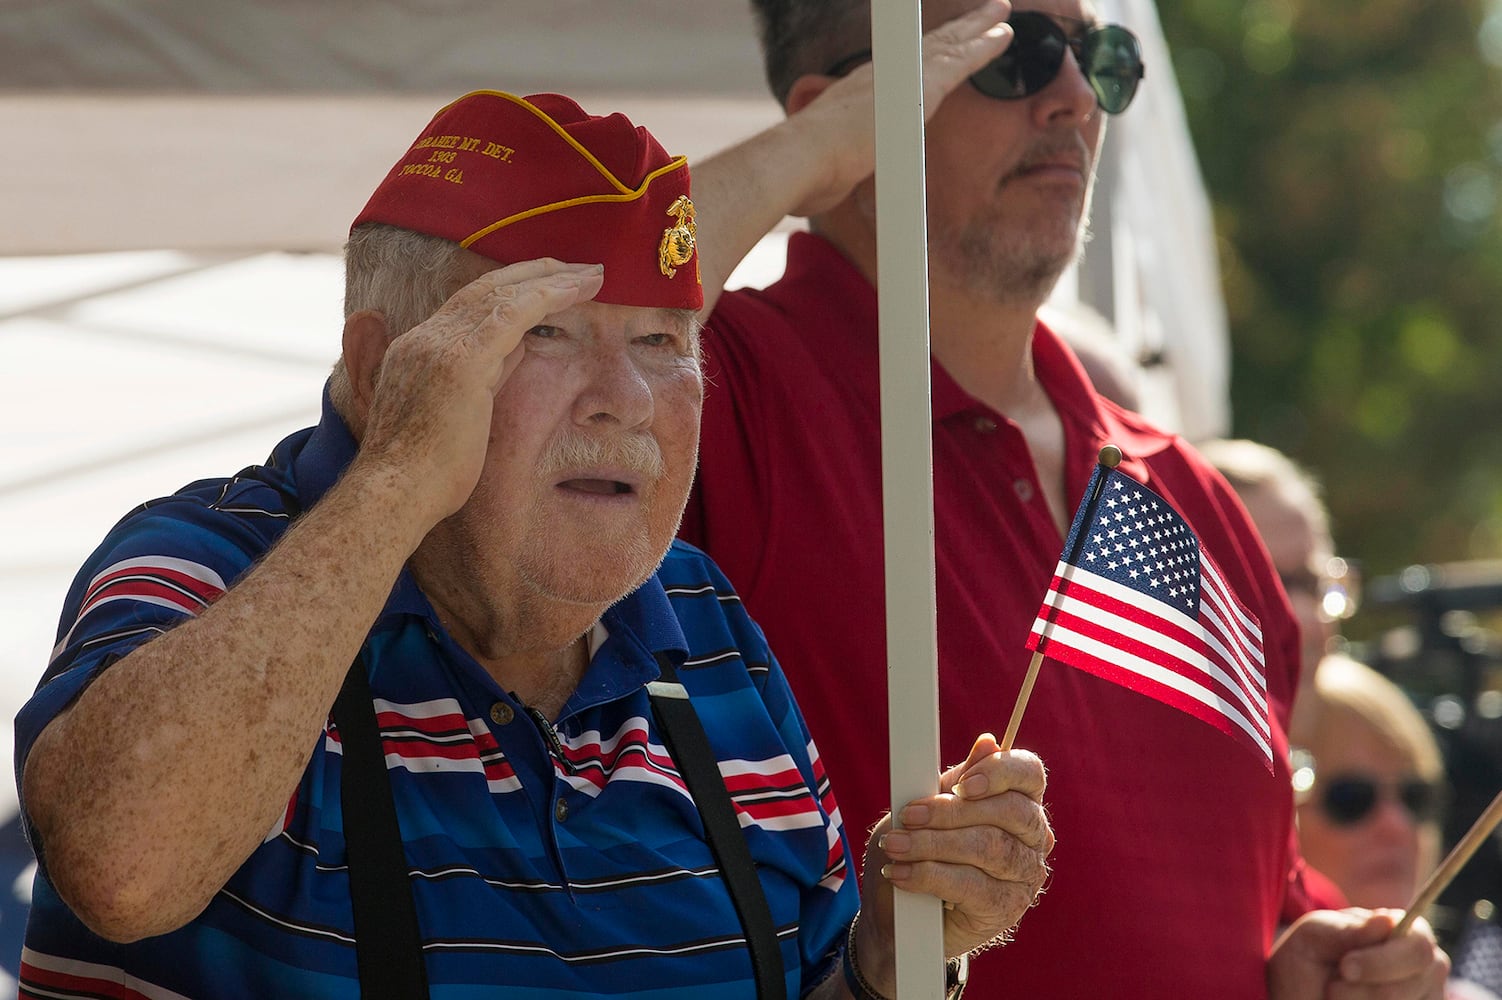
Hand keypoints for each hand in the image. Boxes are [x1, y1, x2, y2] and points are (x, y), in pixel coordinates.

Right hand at [354, 258, 604, 524]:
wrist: (395, 494)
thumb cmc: (426, 477)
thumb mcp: (461, 418)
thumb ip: (487, 377)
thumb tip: (521, 348)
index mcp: (418, 352)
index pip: (469, 308)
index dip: (510, 292)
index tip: (546, 287)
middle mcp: (425, 339)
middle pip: (484, 290)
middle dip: (532, 274)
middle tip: (574, 267)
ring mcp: (440, 346)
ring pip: (501, 293)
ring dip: (549, 278)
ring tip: (589, 273)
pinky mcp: (462, 360)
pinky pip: (514, 312)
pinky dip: (548, 295)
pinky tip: (578, 288)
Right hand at [782, 0, 1014, 217]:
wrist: (803, 159)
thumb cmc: (808, 171)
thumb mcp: (826, 166)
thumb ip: (833, 170)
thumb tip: (820, 186)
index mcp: (863, 93)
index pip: (904, 67)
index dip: (927, 52)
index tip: (944, 42)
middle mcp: (882, 76)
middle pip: (930, 46)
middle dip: (958, 29)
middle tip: (987, 13)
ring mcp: (901, 77)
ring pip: (948, 44)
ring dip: (977, 27)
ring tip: (1001, 13)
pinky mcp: (921, 87)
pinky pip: (960, 60)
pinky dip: (983, 46)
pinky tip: (1004, 34)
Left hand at [851, 733, 1052, 993]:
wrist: (901, 911)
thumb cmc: (919, 848)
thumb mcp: (927, 807)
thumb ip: (954, 779)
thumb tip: (987, 742)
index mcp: (1019, 798)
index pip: (1029, 773)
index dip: (999, 772)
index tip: (960, 784)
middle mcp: (1033, 835)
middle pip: (1009, 812)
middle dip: (951, 812)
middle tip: (908, 815)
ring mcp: (1024, 874)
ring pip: (989, 848)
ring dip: (932, 844)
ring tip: (894, 846)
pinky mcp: (1005, 908)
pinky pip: (972, 886)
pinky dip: (929, 876)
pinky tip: (900, 874)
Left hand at [1267, 908, 1448, 999]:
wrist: (1300, 991)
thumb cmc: (1311, 956)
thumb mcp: (1317, 935)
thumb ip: (1349, 929)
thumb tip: (1387, 919)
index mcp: (1407, 932)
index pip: (1418, 947)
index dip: (1382, 961)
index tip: (1345, 967)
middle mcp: (1428, 966)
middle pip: (1415, 983)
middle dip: (1369, 989)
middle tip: (1332, 990)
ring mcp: (1428, 996)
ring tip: (1335, 997)